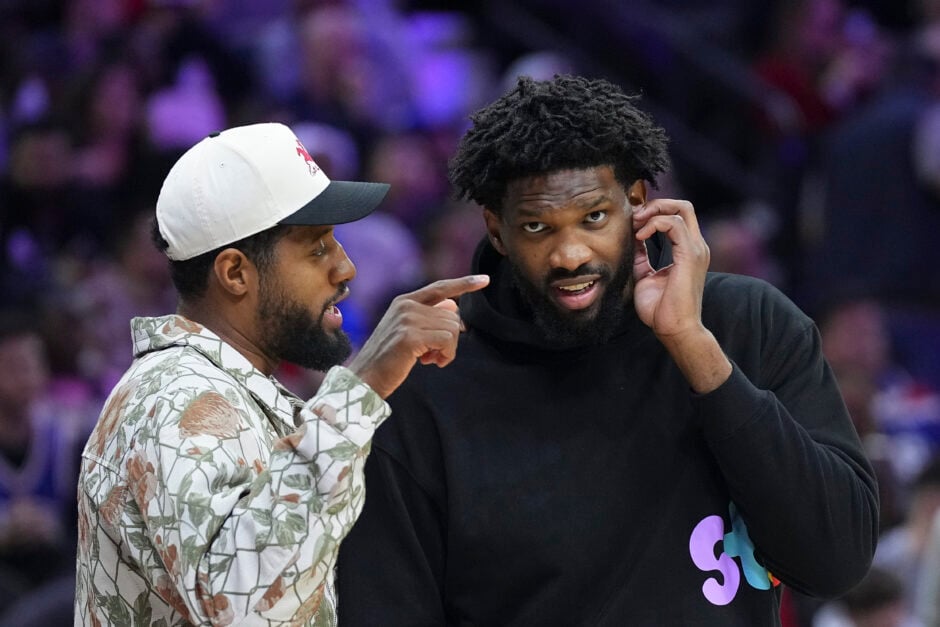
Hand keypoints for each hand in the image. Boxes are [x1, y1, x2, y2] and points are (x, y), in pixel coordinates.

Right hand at [348, 275, 489, 397]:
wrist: (366, 378)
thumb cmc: (389, 359)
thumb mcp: (409, 332)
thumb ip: (429, 318)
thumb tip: (454, 306)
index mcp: (404, 301)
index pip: (441, 287)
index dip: (464, 283)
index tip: (485, 280)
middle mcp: (406, 305)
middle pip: (453, 316)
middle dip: (450, 339)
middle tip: (433, 355)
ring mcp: (408, 319)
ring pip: (452, 329)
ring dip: (448, 350)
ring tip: (431, 359)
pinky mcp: (410, 336)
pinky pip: (447, 341)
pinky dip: (446, 355)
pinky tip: (432, 363)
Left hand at [632, 199, 730, 392]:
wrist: (674, 329)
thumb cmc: (660, 308)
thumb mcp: (645, 275)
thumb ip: (642, 256)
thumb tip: (632, 239)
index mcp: (687, 250)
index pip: (676, 216)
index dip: (653, 212)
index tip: (632, 222)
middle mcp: (696, 246)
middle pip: (683, 206)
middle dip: (656, 205)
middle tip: (634, 216)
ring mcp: (696, 249)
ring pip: (680, 208)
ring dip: (652, 212)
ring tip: (635, 225)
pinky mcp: (689, 255)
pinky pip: (674, 224)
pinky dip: (654, 224)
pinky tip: (640, 236)